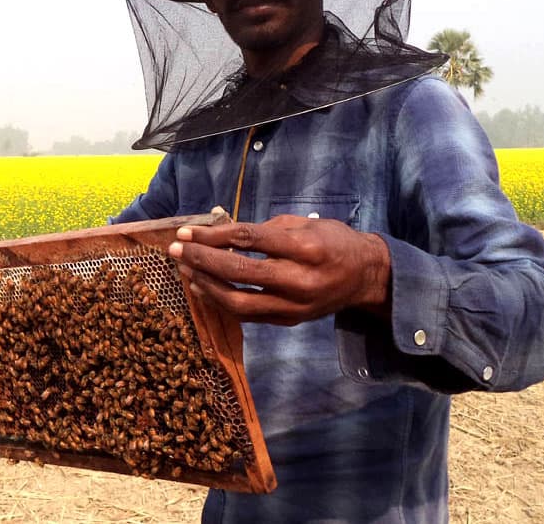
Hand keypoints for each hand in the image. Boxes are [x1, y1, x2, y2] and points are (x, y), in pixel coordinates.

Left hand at [168, 215, 390, 324]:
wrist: (366, 278)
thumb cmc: (334, 241)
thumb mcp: (305, 223)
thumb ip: (265, 229)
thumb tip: (221, 232)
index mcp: (305, 247)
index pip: (248, 239)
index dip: (212, 236)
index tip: (186, 232)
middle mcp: (299, 279)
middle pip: (239, 271)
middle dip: (201, 260)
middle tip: (176, 250)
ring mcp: (294, 305)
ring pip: (238, 302)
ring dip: (206, 285)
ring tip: (186, 270)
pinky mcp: (289, 321)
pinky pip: (248, 315)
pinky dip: (222, 302)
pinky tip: (204, 288)